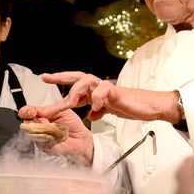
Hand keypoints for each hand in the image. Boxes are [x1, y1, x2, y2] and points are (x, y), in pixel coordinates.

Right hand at [18, 105, 93, 165]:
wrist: (81, 137)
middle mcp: (38, 127)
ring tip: (55, 128)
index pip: (25, 113)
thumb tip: (36, 110)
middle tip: (47, 121)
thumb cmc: (72, 124)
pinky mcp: (45, 148)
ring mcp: (40, 138)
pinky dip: (50, 138)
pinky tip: (56, 136)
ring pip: (32, 134)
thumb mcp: (61, 110)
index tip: (33, 112)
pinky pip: (41, 143)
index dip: (26, 112)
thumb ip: (48, 108)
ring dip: (44, 129)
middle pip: (25, 124)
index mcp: (40, 116)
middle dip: (36, 121)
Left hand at [37, 71, 180, 122]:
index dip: (59, 82)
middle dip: (61, 77)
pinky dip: (98, 98)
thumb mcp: (109, 111)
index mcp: (94, 91)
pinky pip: (104, 91)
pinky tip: (94, 108)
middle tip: (46, 77)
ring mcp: (107, 88)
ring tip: (71, 103)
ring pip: (87, 81)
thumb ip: (99, 111)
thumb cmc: (130, 106)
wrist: (149, 106)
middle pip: (76, 77)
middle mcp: (98, 86)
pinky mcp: (117, 93)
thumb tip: (90, 116)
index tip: (44, 79)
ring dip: (77, 91)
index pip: (74, 85)